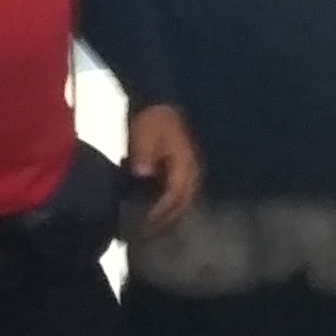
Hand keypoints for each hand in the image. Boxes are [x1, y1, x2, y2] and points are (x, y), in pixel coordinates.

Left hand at [126, 105, 204, 233]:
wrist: (157, 102)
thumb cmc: (150, 120)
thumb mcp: (144, 136)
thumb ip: (144, 157)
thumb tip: (142, 174)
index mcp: (184, 164)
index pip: (174, 196)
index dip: (160, 213)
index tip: (145, 225)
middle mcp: (193, 170)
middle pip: (183, 203)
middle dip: (166, 220)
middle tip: (148, 234)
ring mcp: (191, 169)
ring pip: (184, 200)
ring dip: (171, 215)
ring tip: (154, 227)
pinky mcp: (184, 168)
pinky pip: (181, 192)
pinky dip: (171, 204)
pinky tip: (158, 210)